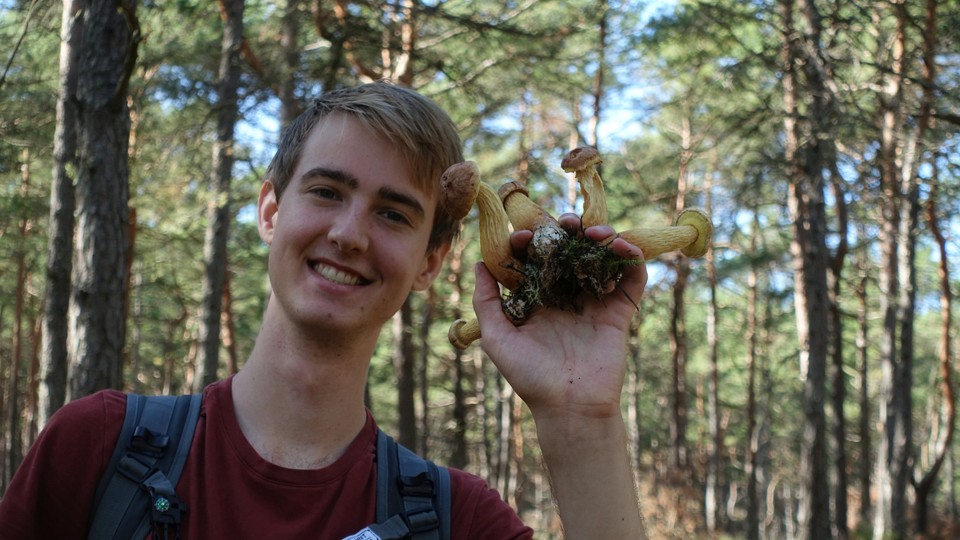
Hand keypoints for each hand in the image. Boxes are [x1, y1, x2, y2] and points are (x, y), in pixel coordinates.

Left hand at [473, 213, 646, 419]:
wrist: (569, 407)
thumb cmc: (528, 377)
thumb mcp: (497, 338)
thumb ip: (486, 302)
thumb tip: (479, 264)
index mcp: (537, 298)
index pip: (536, 258)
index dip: (531, 240)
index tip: (525, 236)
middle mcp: (566, 295)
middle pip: (571, 250)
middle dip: (569, 230)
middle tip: (567, 223)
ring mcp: (594, 302)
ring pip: (601, 257)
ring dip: (601, 237)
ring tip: (596, 232)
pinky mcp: (619, 312)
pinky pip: (631, 279)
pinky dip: (631, 259)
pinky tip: (622, 248)